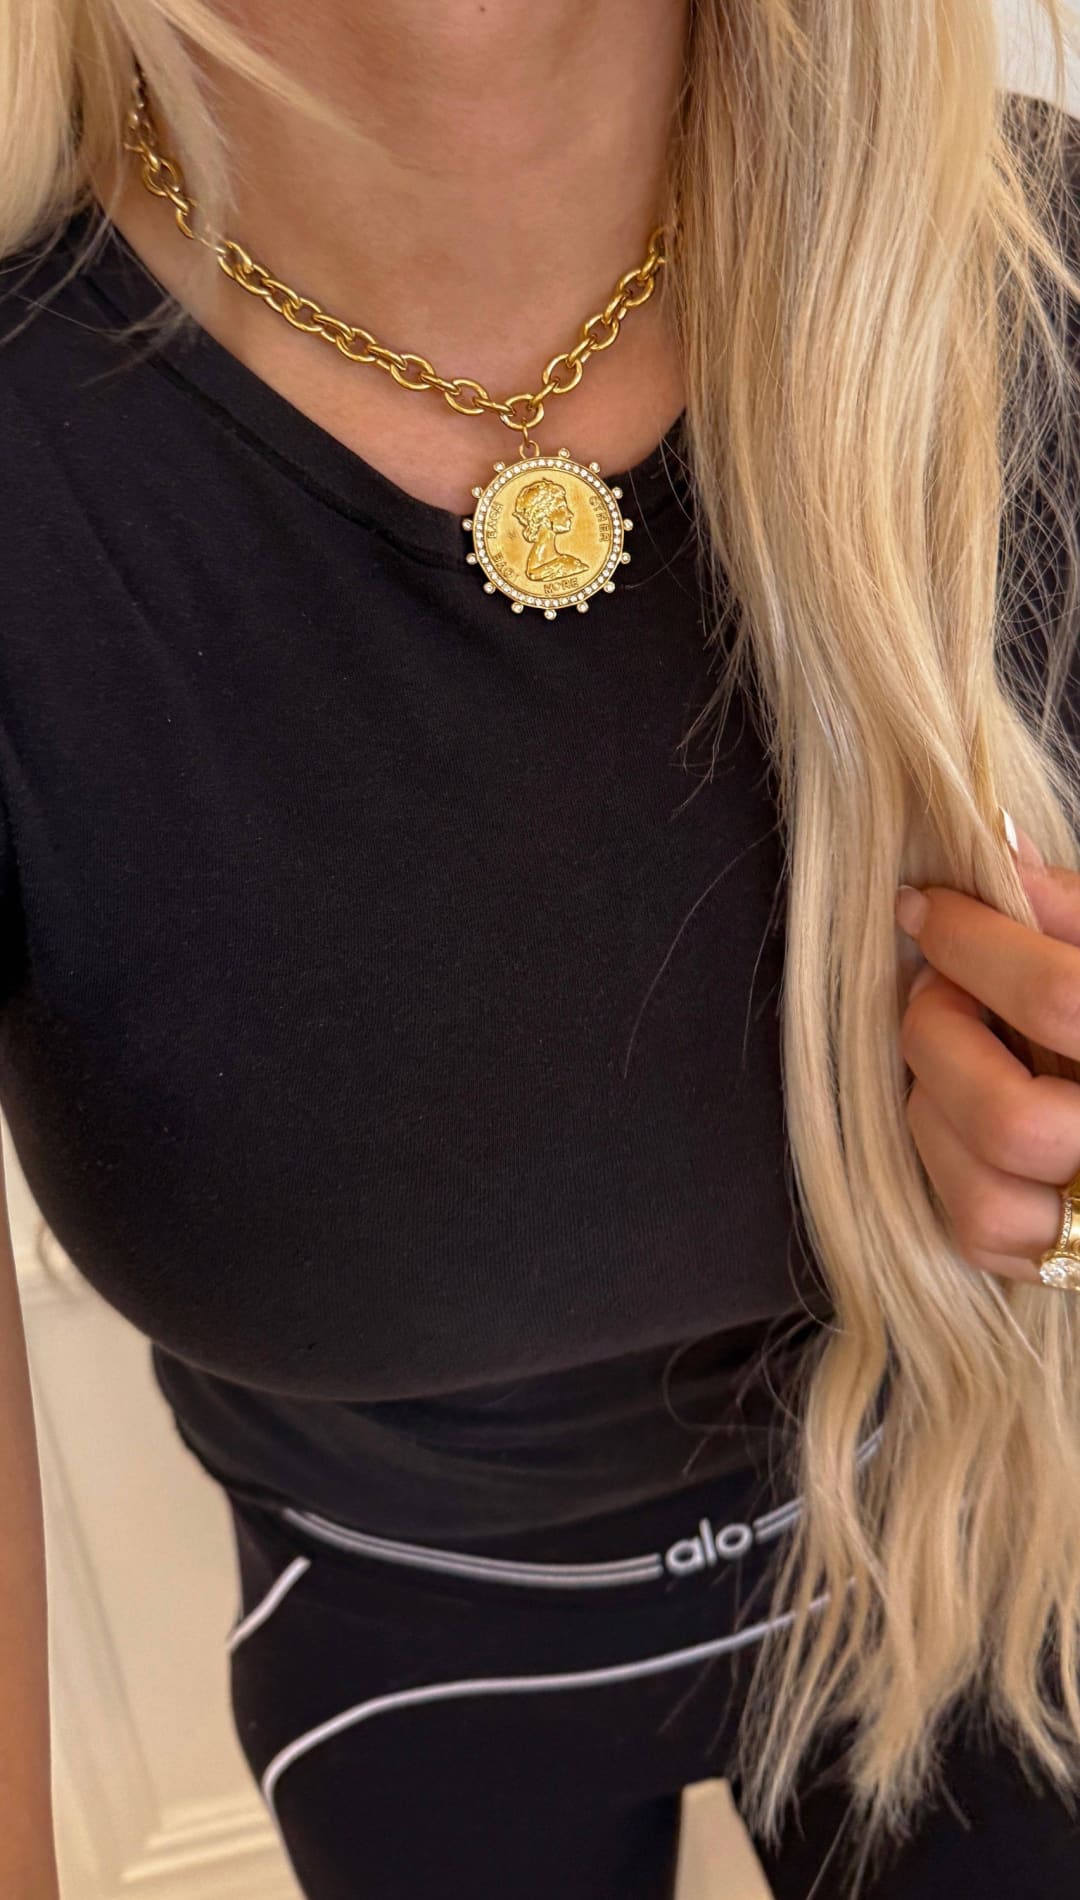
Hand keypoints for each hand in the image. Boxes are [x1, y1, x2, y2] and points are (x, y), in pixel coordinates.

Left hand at [895, 833, 1079, 1283]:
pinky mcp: (1069, 1265)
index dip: (974, 941)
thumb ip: (1074, 908)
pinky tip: (962, 1104)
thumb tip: (995, 842)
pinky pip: (981, 1230)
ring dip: (934, 1102)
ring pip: (986, 1194)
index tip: (923, 904)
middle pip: (1009, 1119)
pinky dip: (946, 1159)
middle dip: (942, 1033)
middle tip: (937, 981)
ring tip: (952, 1043)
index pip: (1059, 997)